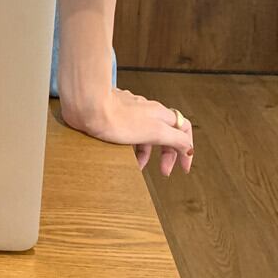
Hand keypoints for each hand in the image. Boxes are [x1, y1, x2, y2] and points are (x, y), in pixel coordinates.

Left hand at [60, 87, 193, 175]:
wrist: (88, 106)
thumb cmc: (118, 119)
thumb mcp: (155, 132)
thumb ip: (176, 139)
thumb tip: (189, 148)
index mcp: (160, 114)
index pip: (184, 129)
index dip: (186, 148)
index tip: (183, 167)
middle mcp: (148, 109)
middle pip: (165, 133)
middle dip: (167, 153)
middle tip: (163, 171)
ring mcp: (130, 109)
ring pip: (145, 133)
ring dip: (146, 151)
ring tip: (137, 166)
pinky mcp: (114, 111)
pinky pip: (128, 130)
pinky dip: (130, 144)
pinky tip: (121, 151)